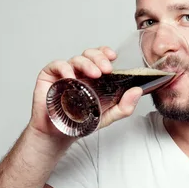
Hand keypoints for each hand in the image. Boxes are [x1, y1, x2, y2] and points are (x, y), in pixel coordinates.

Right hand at [28, 46, 142, 138]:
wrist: (59, 135)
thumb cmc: (81, 122)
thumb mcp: (108, 116)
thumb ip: (124, 106)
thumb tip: (138, 91)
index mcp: (94, 76)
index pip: (100, 57)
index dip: (105, 53)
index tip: (113, 57)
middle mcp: (80, 71)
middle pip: (90, 54)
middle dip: (99, 58)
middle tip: (106, 69)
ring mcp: (64, 73)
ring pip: (76, 58)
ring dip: (87, 63)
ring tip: (94, 74)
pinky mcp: (50, 76)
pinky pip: (57, 65)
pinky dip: (65, 68)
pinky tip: (71, 78)